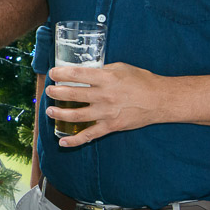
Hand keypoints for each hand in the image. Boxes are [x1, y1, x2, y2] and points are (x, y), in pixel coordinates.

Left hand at [43, 62, 168, 147]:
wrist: (160, 100)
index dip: (61, 73)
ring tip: (49, 110)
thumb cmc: (141, 81)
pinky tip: (62, 141)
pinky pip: (89, 135)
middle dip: (56, 92)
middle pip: (73, 94)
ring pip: (76, 116)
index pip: (77, 74)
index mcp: (106, 78)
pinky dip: (75, 140)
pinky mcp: (111, 126)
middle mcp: (104, 96)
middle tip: (49, 90)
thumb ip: (102, 70)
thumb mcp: (121, 68)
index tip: (52, 73)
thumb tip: (84, 71)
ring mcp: (107, 113)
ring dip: (59, 114)